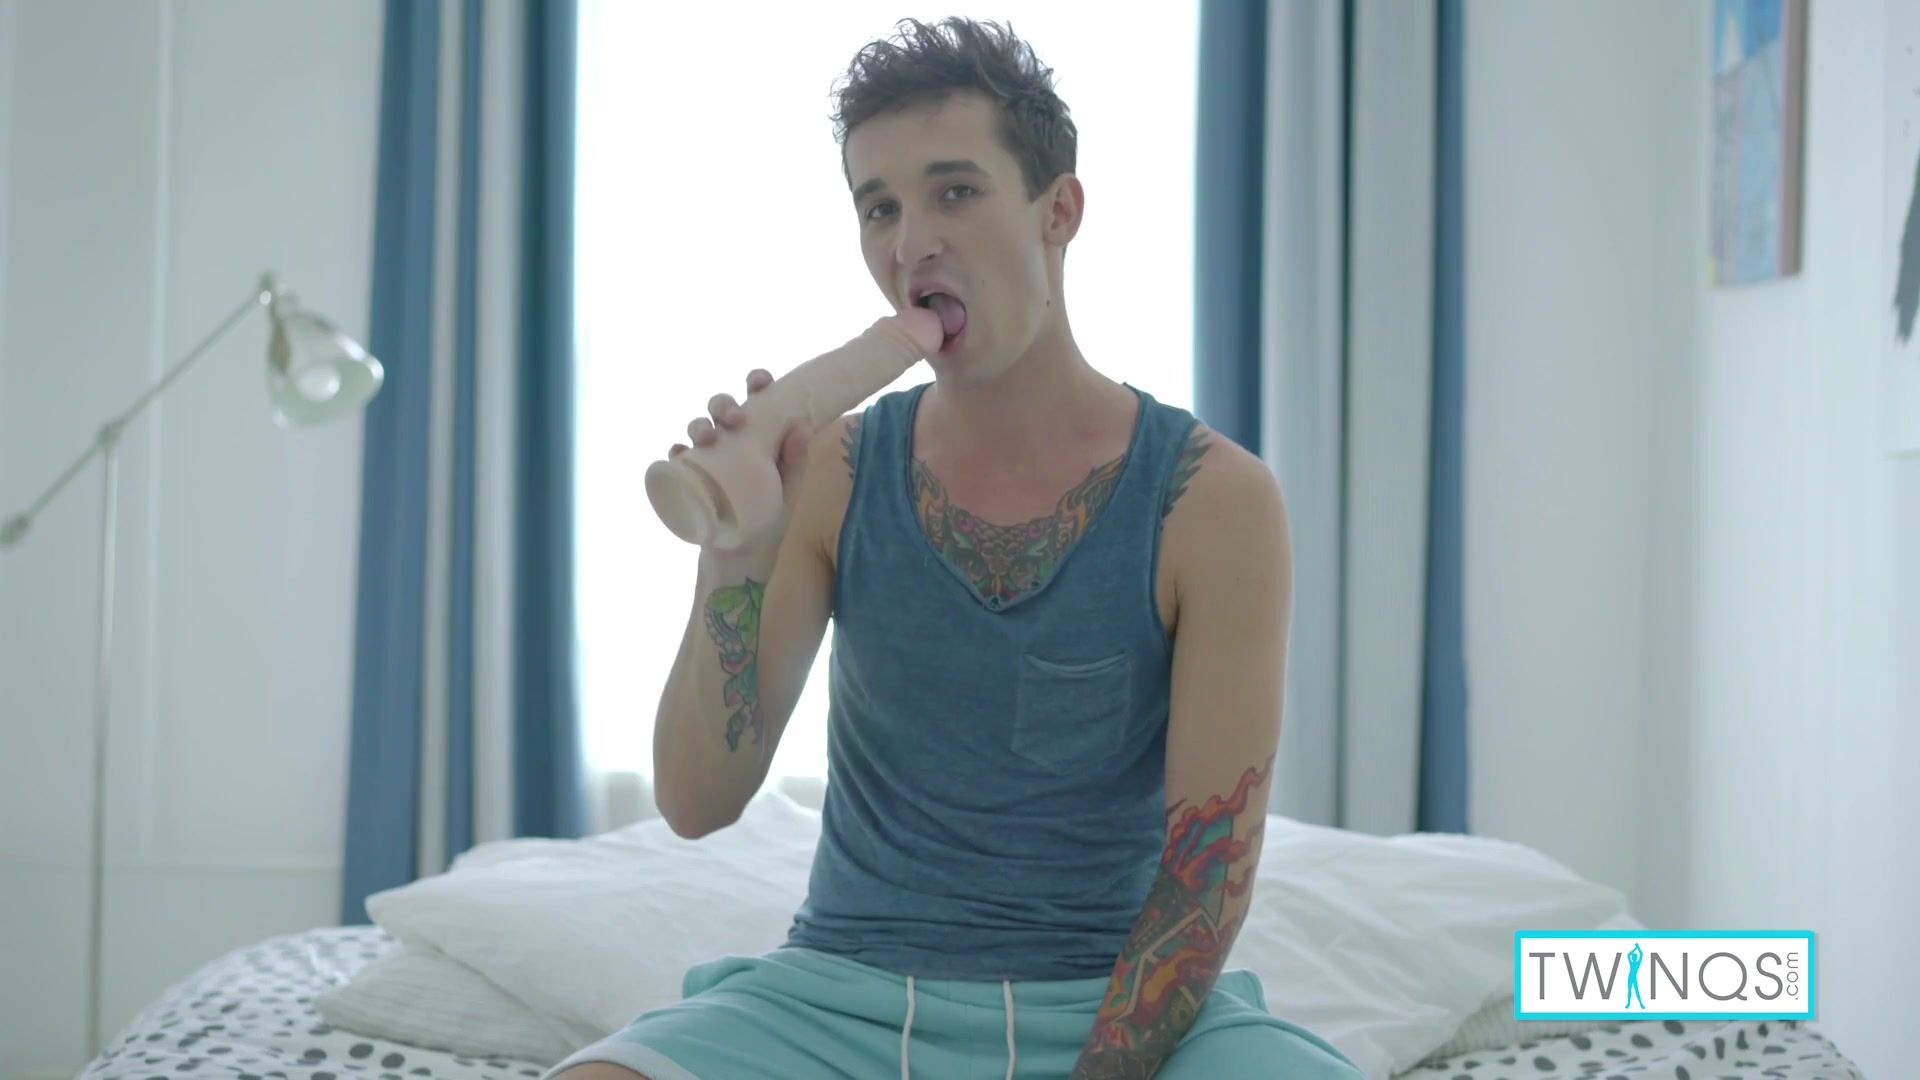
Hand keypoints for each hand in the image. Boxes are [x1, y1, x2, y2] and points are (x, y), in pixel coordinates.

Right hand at [669, 369, 813, 556]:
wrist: (743, 559)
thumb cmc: (770, 519)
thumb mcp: (788, 493)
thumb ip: (796, 465)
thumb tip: (804, 427)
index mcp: (758, 436)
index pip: (757, 401)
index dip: (756, 384)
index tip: (760, 382)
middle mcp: (731, 442)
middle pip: (721, 409)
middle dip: (724, 405)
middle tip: (735, 419)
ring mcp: (708, 459)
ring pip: (697, 429)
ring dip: (700, 425)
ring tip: (708, 437)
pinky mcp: (690, 480)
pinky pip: (677, 461)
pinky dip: (677, 453)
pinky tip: (680, 453)